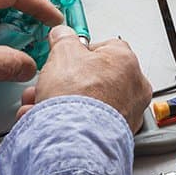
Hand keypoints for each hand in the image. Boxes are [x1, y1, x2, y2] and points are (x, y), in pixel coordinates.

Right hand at [16, 26, 150, 131]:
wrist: (76, 140)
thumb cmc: (78, 97)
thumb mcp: (63, 53)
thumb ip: (64, 38)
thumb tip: (62, 34)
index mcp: (127, 61)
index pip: (105, 47)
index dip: (80, 52)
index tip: (65, 58)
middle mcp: (134, 88)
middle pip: (95, 77)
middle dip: (66, 81)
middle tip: (50, 84)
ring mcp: (128, 114)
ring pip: (89, 103)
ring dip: (63, 103)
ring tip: (41, 105)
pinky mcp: (116, 136)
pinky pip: (89, 124)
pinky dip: (70, 122)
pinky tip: (48, 122)